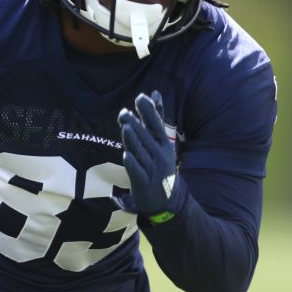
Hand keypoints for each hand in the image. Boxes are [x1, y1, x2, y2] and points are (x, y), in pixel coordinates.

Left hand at [115, 91, 184, 222]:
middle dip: (136, 124)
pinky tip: (127, 155)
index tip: (140, 98)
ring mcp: (151, 168)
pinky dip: (133, 164)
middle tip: (124, 112)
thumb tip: (154, 93)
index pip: (156, 124)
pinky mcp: (143, 182)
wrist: (167, 198)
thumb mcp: (161, 140)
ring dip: (133, 140)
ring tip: (126, 128)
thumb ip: (156, 117)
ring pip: (140, 152)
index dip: (149, 112)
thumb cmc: (160, 163)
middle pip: (146, 137)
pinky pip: (137, 172)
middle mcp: (159, 154)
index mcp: (163, 143)